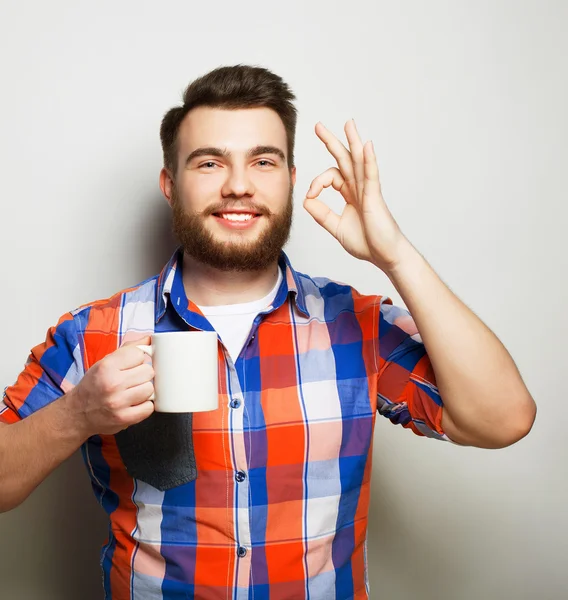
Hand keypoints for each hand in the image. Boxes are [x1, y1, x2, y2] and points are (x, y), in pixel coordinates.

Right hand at [67, 337, 154, 436]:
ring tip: (132, 392)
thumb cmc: (94, 385)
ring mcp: (118, 402)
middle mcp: (112, 384)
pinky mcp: (124, 418)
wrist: (77, 413)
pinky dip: (144, 406)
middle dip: (142, 375)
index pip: (139, 354)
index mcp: (107, 366)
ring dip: (144, 391)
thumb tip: (151, 339)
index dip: (137, 359)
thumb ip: (129, 349)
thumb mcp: (105, 362)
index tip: (131, 365)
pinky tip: (134, 404)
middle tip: (131, 380)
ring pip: (150, 389)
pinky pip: (149, 408)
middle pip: (148, 371)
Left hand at [303, 120, 407, 272]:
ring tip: (348, 123)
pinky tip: (367, 146)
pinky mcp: (375, 198)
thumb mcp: (336, 228)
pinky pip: (371, 175)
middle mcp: (359, 189)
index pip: (331, 177)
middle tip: (318, 126)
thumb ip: (322, 214)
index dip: (317, 183)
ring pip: (359, 161)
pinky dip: (369, 160)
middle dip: (331, 142)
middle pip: (344, 160)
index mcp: (350, 194)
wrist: (385, 255)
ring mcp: (368, 191)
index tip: (311, 195)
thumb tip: (307, 200)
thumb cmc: (367, 243)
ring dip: (353, 141)